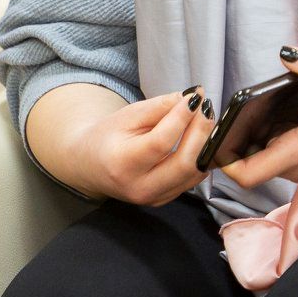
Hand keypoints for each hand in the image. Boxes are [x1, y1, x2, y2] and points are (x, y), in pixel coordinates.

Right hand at [64, 87, 213, 204]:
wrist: (92, 165)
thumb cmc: (108, 136)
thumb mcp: (128, 115)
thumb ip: (159, 106)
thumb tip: (191, 96)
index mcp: (123, 163)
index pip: (161, 142)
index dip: (182, 118)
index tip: (195, 98)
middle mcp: (139, 187)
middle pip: (184, 163)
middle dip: (200, 133)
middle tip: (205, 109)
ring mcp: (153, 198)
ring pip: (193, 174)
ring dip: (205, 144)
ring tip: (203, 120)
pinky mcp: (164, 200)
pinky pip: (191, 180)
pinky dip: (199, 158)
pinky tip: (197, 139)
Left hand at [218, 46, 297, 188]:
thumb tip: (283, 52)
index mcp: (297, 153)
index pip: (247, 174)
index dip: (224, 161)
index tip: (214, 140)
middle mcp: (297, 168)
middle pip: (252, 163)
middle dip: (237, 141)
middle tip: (229, 114)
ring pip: (267, 158)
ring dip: (256, 138)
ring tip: (250, 110)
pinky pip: (281, 155)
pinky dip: (273, 138)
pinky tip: (278, 113)